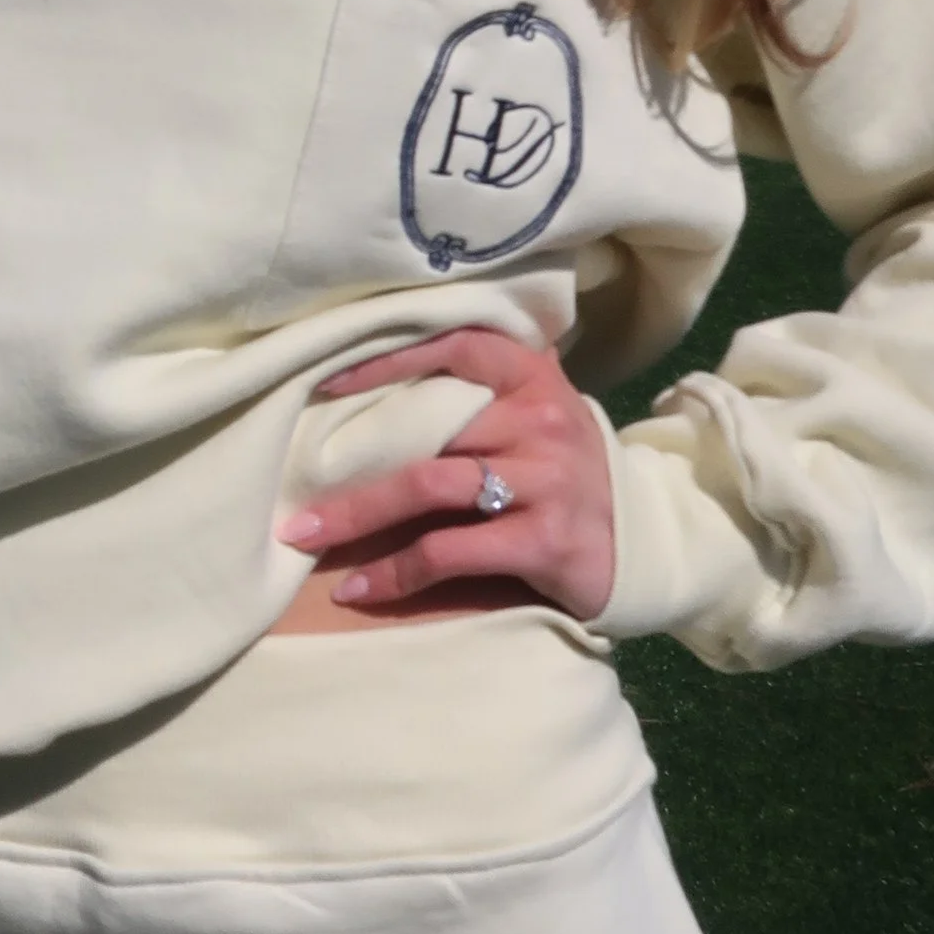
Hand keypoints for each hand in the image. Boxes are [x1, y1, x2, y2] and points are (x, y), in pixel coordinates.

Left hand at [277, 327, 616, 620]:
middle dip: (350, 466)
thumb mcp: (541, 417)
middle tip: (292, 496)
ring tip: (305, 536)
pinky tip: (356, 588)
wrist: (641, 547)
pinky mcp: (542, 541)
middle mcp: (542, 420)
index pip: (457, 345)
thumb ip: (484, 391)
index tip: (325, 380)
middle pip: (425, 432)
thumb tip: (383, 370)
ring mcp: (545, 480)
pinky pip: (449, 552)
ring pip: (428, 486)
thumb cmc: (567, 477)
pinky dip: (394, 572)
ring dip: (356, 516)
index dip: (388, 359)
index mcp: (535, 379)